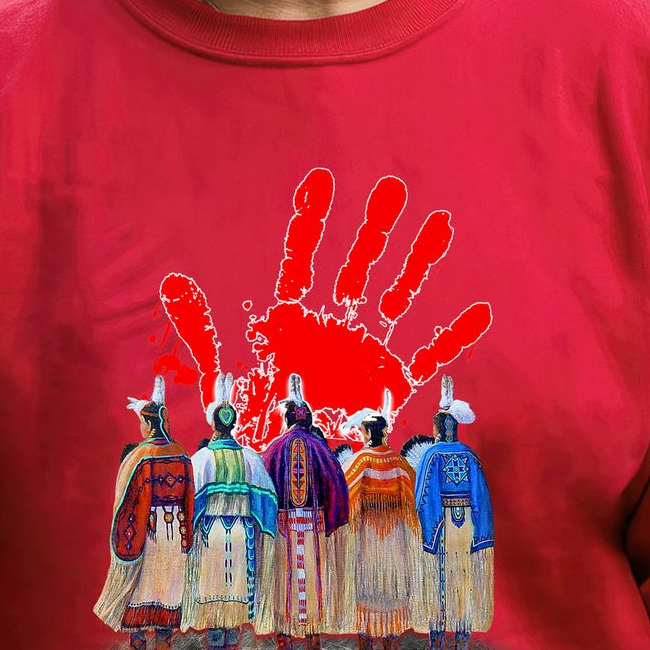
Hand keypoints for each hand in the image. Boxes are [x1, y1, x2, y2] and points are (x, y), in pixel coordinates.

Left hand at [158, 169, 491, 446]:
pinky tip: (479, 309)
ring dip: (419, 260)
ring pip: (399, 294)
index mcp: (294, 318)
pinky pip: (428, 355)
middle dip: (376, 227)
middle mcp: (334, 325)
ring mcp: (366, 351)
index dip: (312, 221)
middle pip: (358, 264)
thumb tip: (170, 284)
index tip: (322, 181)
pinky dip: (454, 334)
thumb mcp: (222, 375)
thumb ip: (201, 329)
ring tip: (442, 223)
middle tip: (393, 186)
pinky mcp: (392, 385)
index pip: (303, 258)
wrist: (287, 468)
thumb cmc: (252, 421)